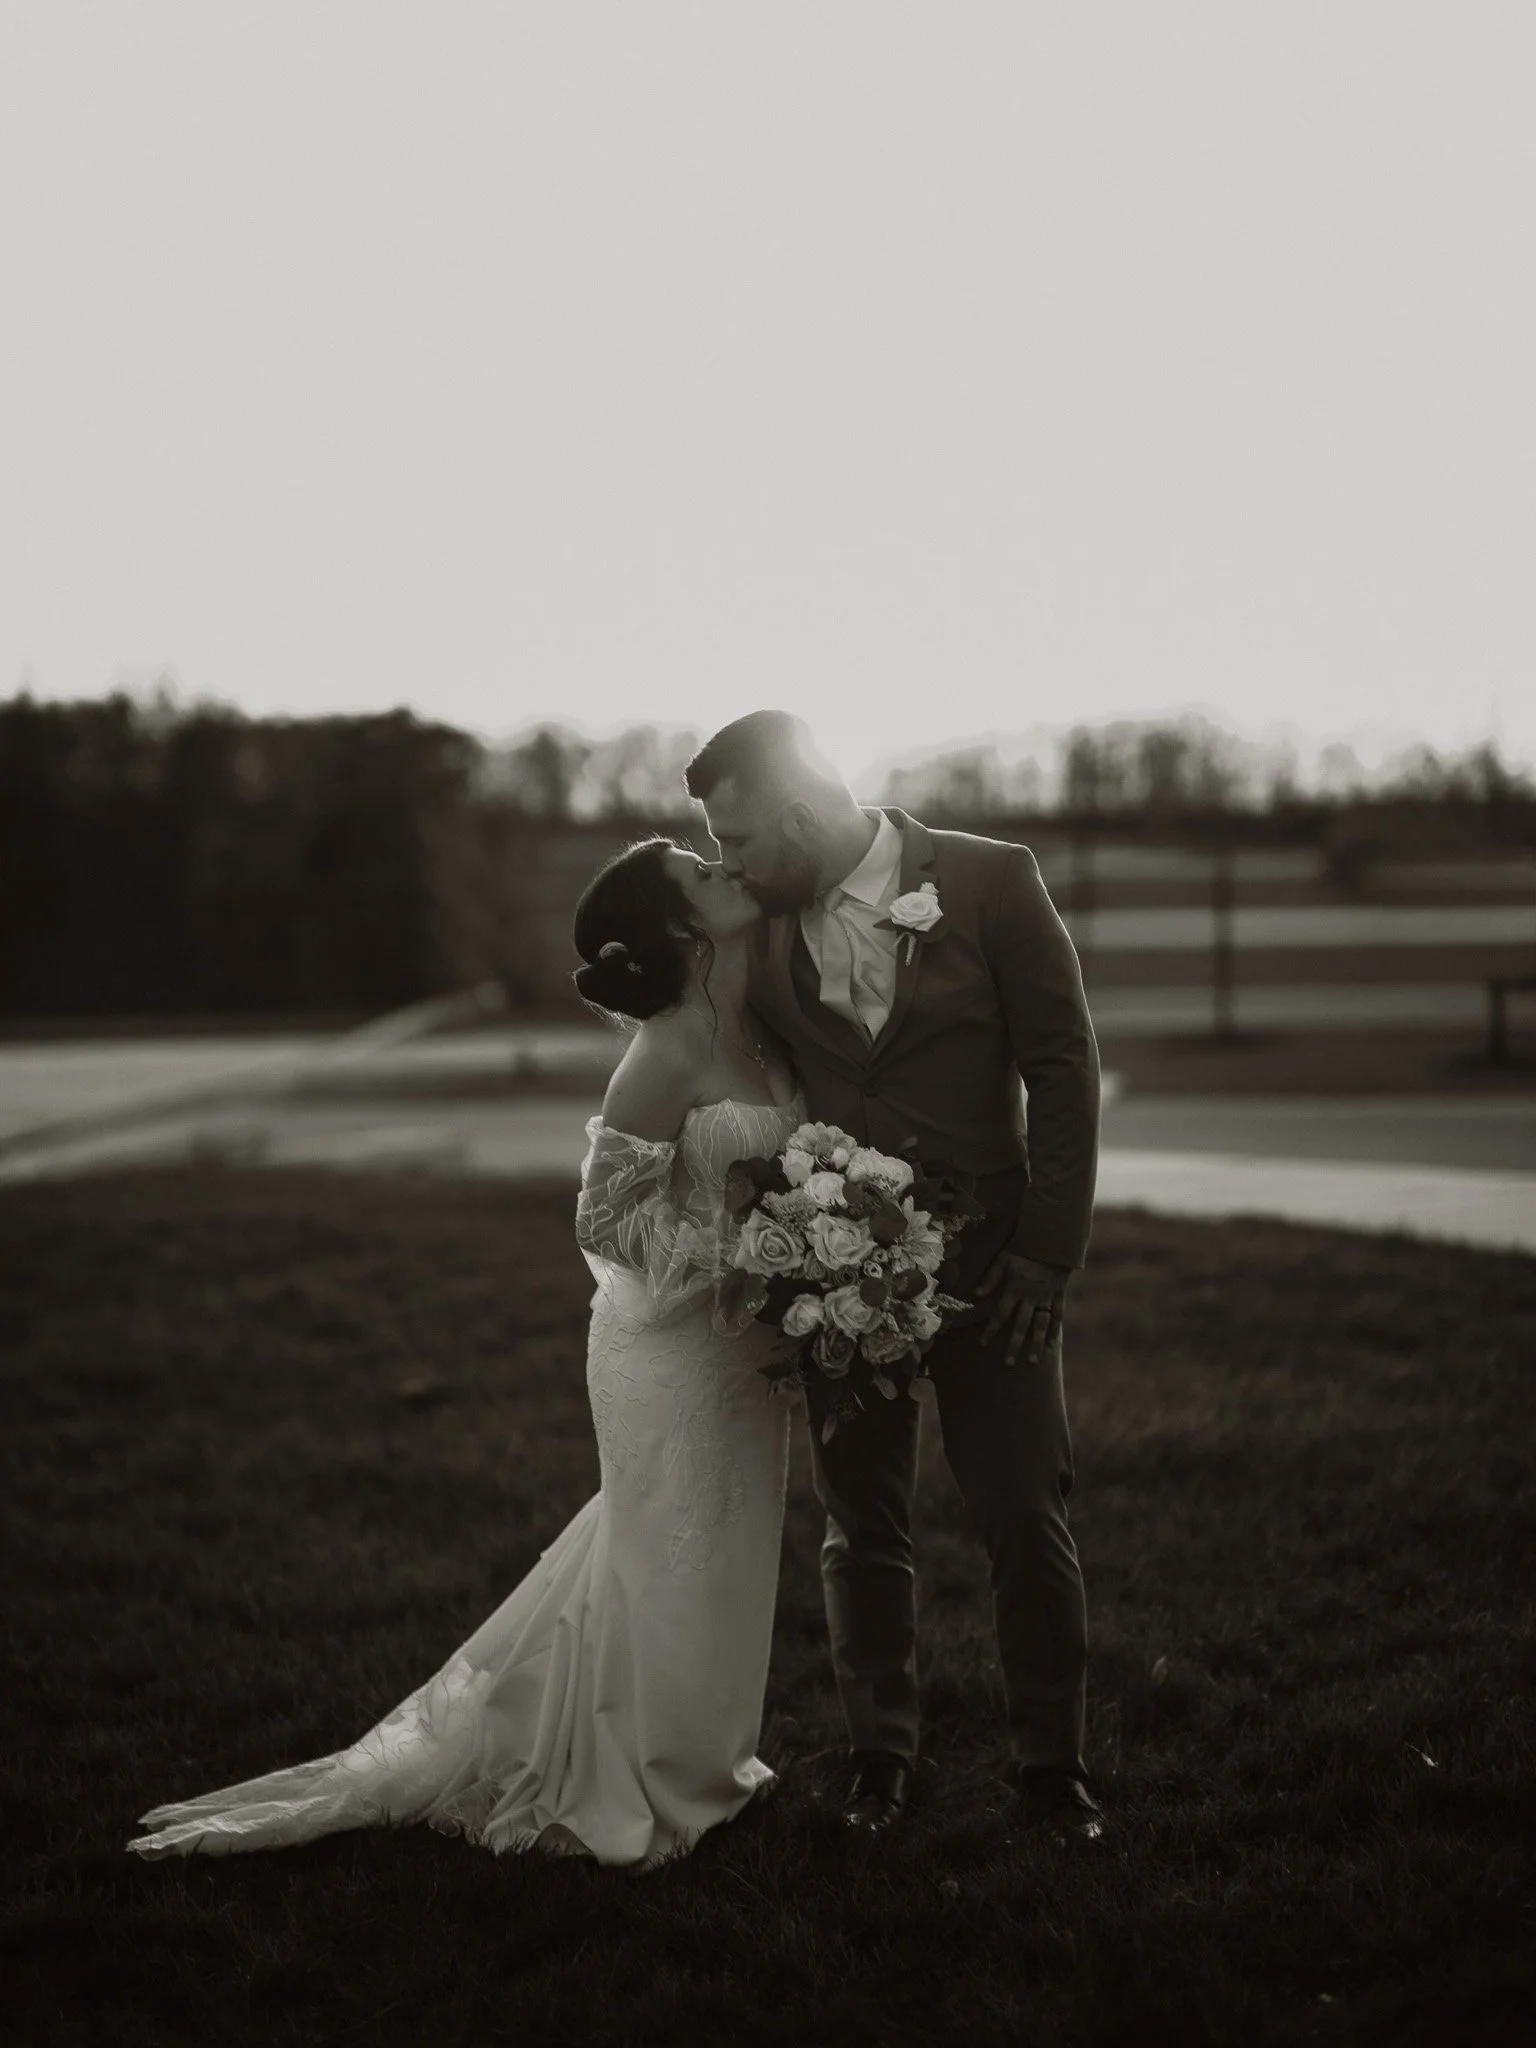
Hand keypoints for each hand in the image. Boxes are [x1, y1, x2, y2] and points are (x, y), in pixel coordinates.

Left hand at [975, 1252, 1069, 1366]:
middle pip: (1021, 1325)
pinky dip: (1055, 1330)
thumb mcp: (1003, 1260)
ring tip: (1032, 1361)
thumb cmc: (1024, 1249)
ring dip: (1036, 1343)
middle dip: (1014, 1344)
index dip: (991, 1329)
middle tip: (1008, 1363)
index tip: (983, 1344)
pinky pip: (1057, 1316)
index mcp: (1015, 1289)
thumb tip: (975, 1295)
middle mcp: (1031, 1297)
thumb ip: (990, 1278)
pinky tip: (1052, 1345)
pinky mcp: (1058, 1295)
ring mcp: (1046, 1297)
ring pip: (1041, 1325)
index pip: (1001, 1314)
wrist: (1052, 1241)